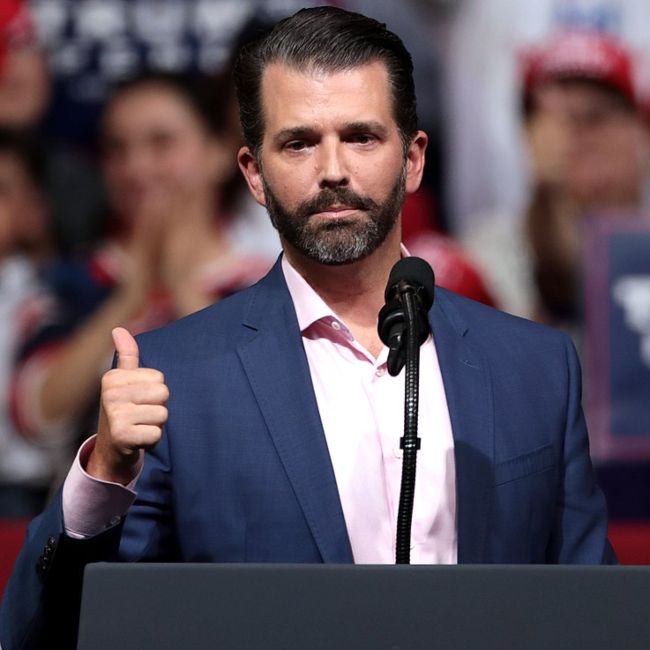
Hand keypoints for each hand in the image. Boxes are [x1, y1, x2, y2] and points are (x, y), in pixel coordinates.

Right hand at [87, 327, 168, 483]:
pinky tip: (138, 440)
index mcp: (113, 377)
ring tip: (139, 427)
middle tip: (140, 416)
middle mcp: (110, 394)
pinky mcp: (122, 436)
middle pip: (163, 394)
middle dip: (158, 408)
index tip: (138, 401)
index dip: (155, 392)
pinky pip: (157, 433)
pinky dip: (152, 440)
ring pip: (162, 414)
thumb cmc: (124, 411)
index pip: (159, 378)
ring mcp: (114, 415)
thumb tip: (119, 329)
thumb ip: (127, 355)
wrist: (111, 451)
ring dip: (156, 424)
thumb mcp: (123, 382)